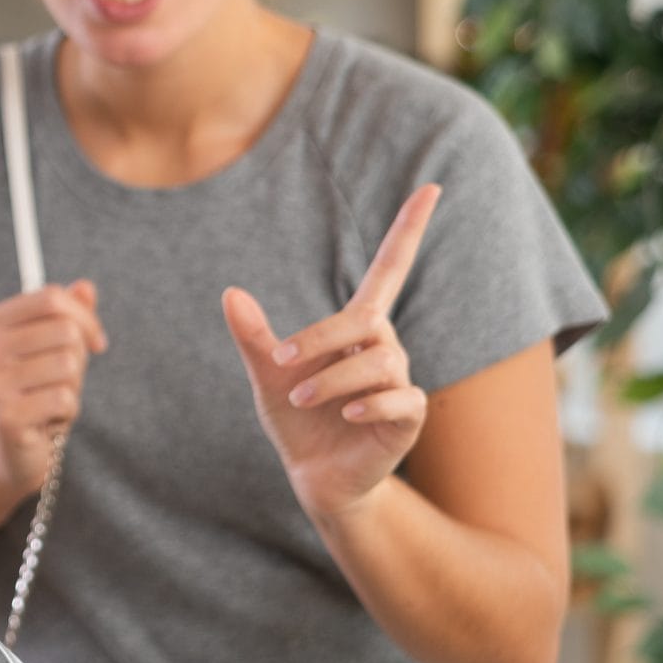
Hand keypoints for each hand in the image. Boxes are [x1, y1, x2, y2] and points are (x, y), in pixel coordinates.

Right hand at [0, 281, 107, 499]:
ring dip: (72, 388)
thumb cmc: (32, 392)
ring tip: (51, 402)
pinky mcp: (6, 416)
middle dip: (79, 359)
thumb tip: (85, 287)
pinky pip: (65, 399)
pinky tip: (47, 422)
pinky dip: (67, 413)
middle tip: (61, 382)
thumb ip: (67, 316)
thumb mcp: (51, 349)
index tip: (96, 342)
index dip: (85, 318)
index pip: (51, 298)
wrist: (5, 452)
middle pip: (66, 331)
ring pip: (69, 365)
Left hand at [223, 184, 440, 520]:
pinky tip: (345, 415)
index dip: (409, 229)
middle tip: (283, 366)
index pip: (390, 268)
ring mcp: (400, 380)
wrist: (311, 475)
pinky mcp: (408, 415)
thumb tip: (230, 293)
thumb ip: (254, 336)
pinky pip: (400, 397)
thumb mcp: (266, 374)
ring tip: (302, 399)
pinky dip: (369, 402)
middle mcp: (383, 347)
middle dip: (321, 340)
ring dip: (334, 379)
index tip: (431, 187)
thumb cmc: (294, 419)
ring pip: (379, 361)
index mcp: (354, 328)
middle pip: (365, 322)